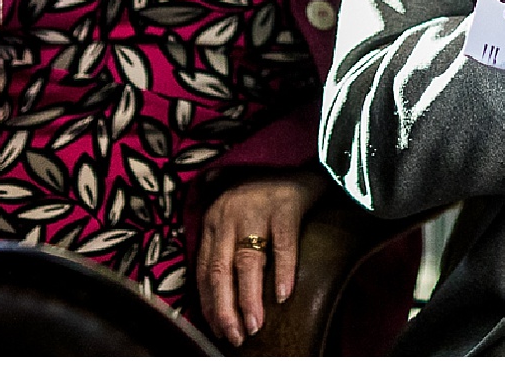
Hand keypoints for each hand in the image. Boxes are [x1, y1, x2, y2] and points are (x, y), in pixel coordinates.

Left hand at [196, 168, 329, 346]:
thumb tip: (216, 297)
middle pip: (221, 270)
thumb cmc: (265, 200)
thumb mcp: (233, 218)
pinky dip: (283, 272)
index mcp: (213, 220)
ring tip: (255, 325)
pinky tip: (283, 295)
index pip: (203, 270)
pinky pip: (284, 245)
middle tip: (234, 336)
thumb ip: (222, 246)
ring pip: (248, 261)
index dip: (209, 304)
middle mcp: (229, 214)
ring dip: (249, 299)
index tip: (217, 329)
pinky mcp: (285, 207)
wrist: (301, 168)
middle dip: (224, 309)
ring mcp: (257, 209)